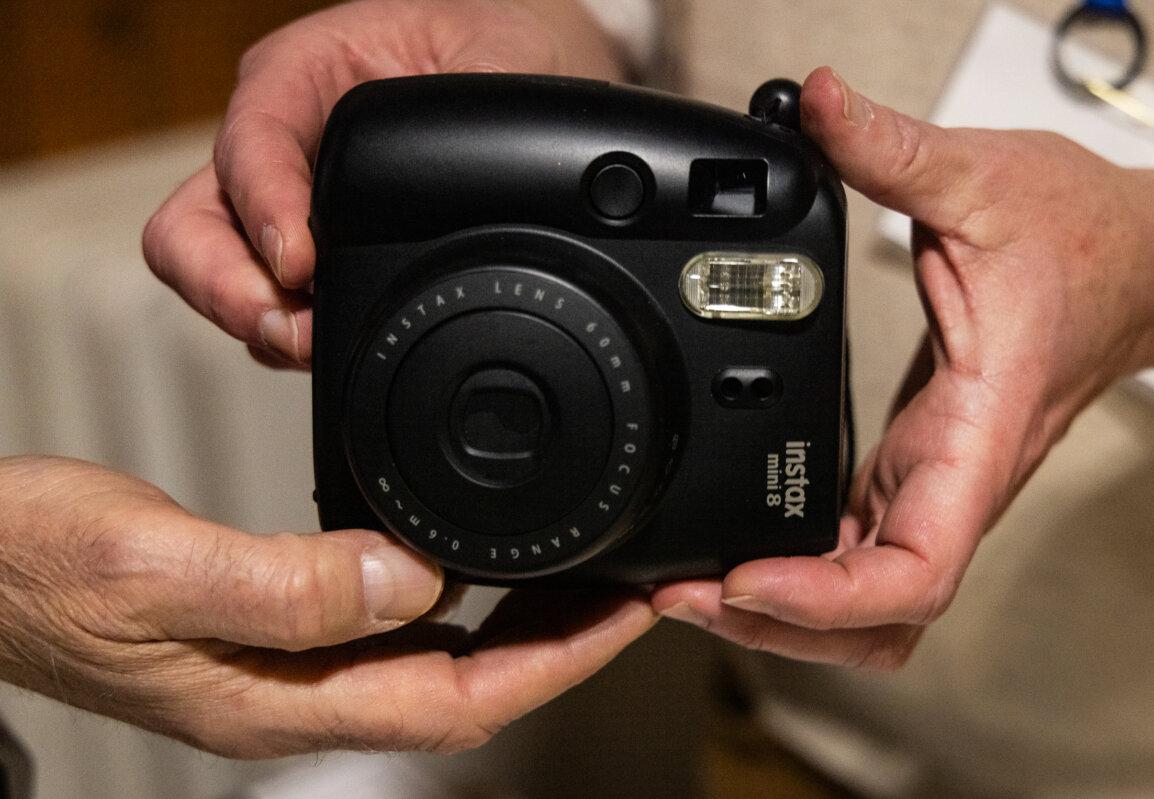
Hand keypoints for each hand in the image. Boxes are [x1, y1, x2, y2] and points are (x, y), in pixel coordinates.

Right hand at [0, 456, 653, 755]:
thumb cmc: (33, 570)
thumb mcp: (154, 567)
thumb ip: (284, 585)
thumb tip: (410, 580)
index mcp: (278, 698)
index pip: (460, 697)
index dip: (558, 660)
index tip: (626, 611)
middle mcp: (293, 695)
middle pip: (466, 686)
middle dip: (559, 644)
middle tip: (627, 588)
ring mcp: (282, 672)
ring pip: (437, 658)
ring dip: (515, 621)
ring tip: (575, 571)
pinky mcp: (268, 636)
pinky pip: (390, 627)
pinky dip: (451, 596)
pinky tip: (465, 560)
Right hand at [143, 0, 624, 367]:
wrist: (513, 69)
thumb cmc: (489, 44)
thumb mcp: (495, 56)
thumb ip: (480, 113)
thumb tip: (488, 187)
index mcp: (301, 75)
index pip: (250, 143)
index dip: (264, 211)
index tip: (300, 266)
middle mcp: (274, 143)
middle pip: (191, 226)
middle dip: (231, 290)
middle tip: (295, 332)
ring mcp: (274, 205)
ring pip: (207, 273)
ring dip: (252, 319)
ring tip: (312, 345)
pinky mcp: (298, 258)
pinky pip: (259, 306)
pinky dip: (280, 335)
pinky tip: (329, 343)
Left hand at [653, 67, 1153, 668]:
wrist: (1143, 266)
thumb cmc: (1088, 243)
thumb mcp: (985, 182)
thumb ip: (894, 150)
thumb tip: (819, 105)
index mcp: (975, 436)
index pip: (914, 573)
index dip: (825, 599)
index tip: (742, 579)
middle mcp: (952, 480)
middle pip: (872, 619)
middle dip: (776, 626)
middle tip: (678, 596)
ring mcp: (932, 483)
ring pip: (865, 601)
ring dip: (784, 614)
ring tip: (691, 585)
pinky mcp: (915, 468)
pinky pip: (857, 552)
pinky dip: (798, 568)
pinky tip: (739, 543)